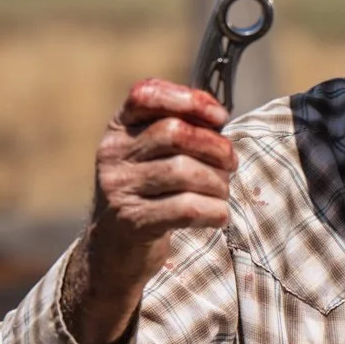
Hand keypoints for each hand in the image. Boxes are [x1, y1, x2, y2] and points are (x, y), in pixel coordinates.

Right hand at [67, 80, 235, 343]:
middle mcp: (112, 154)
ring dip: (218, 183)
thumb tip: (217, 116)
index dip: (188, 99)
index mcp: (119, 129)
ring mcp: (119, 188)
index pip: (145, 94)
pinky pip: (187, 208)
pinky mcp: (133, 221)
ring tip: (222, 192)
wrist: (115, 249)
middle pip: (175, 133)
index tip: (220, 116)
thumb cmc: (148, 194)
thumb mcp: (152, 156)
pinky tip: (218, 215)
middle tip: (231, 162)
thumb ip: (179, 131)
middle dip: (215, 146)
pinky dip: (214, 211)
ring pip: (185, 171)